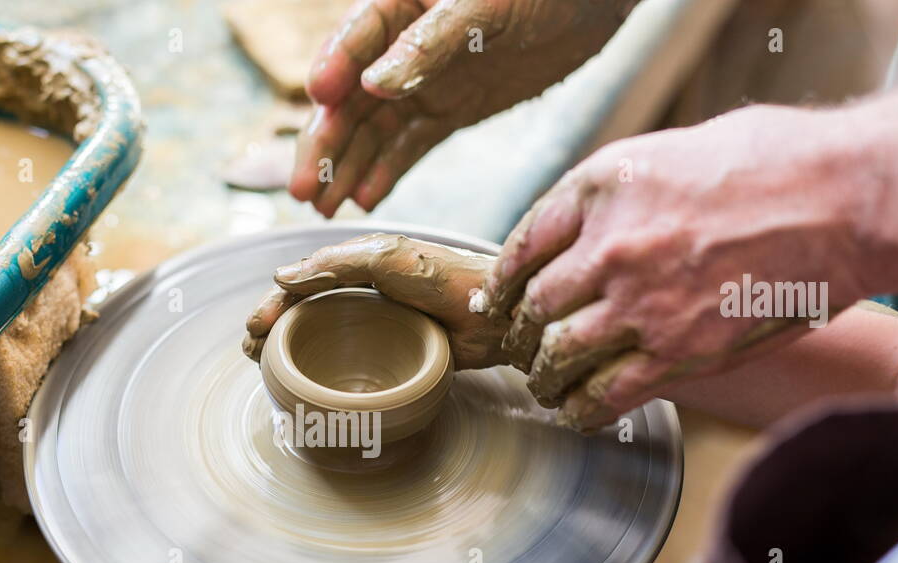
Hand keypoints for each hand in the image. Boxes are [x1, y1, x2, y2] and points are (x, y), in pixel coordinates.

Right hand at [243, 233, 505, 368]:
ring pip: (322, 333)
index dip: (274, 303)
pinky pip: (350, 358)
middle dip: (272, 327)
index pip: (304, 281)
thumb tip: (282, 276)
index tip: (253, 329)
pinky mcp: (396, 348)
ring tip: (263, 365)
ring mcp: (379, 320)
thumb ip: (337, 263)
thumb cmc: (446, 279)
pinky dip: (322, 368)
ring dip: (289, 348)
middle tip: (250, 351)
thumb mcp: (388, 260)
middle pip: (305, 308)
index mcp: (360, 261)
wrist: (496, 314)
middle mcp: (365, 289)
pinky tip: (309, 382)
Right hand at [290, 0, 635, 216]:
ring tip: (323, 207)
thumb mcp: (485, 6)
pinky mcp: (449, 110)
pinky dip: (385, 172)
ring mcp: (424, 82)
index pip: (355, 39)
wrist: (594, 4)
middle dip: (325, 144)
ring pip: (373, 130)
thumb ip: (430, 44)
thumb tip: (376, 84)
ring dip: (346, 168)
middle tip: (303, 187)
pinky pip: (408, 146)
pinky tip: (364, 199)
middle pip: (351, 98)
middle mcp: (402, 46)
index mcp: (402, 3)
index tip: (318, 99)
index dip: (335, 70)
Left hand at [484, 96, 897, 429]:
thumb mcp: (674, 151)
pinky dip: (579, 411)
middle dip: (519, 335)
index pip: (522, 245)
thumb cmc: (778, 162)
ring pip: (556, 357)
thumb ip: (620, 193)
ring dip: (542, 377)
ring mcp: (638, 305)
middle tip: (519, 349)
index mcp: (601, 188)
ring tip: (542, 384)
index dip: (501, 283)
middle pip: (532, 307)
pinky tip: (574, 413)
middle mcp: (608, 247)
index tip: (496, 302)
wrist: (848, 201)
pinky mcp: (676, 355)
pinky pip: (603, 396)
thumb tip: (584, 229)